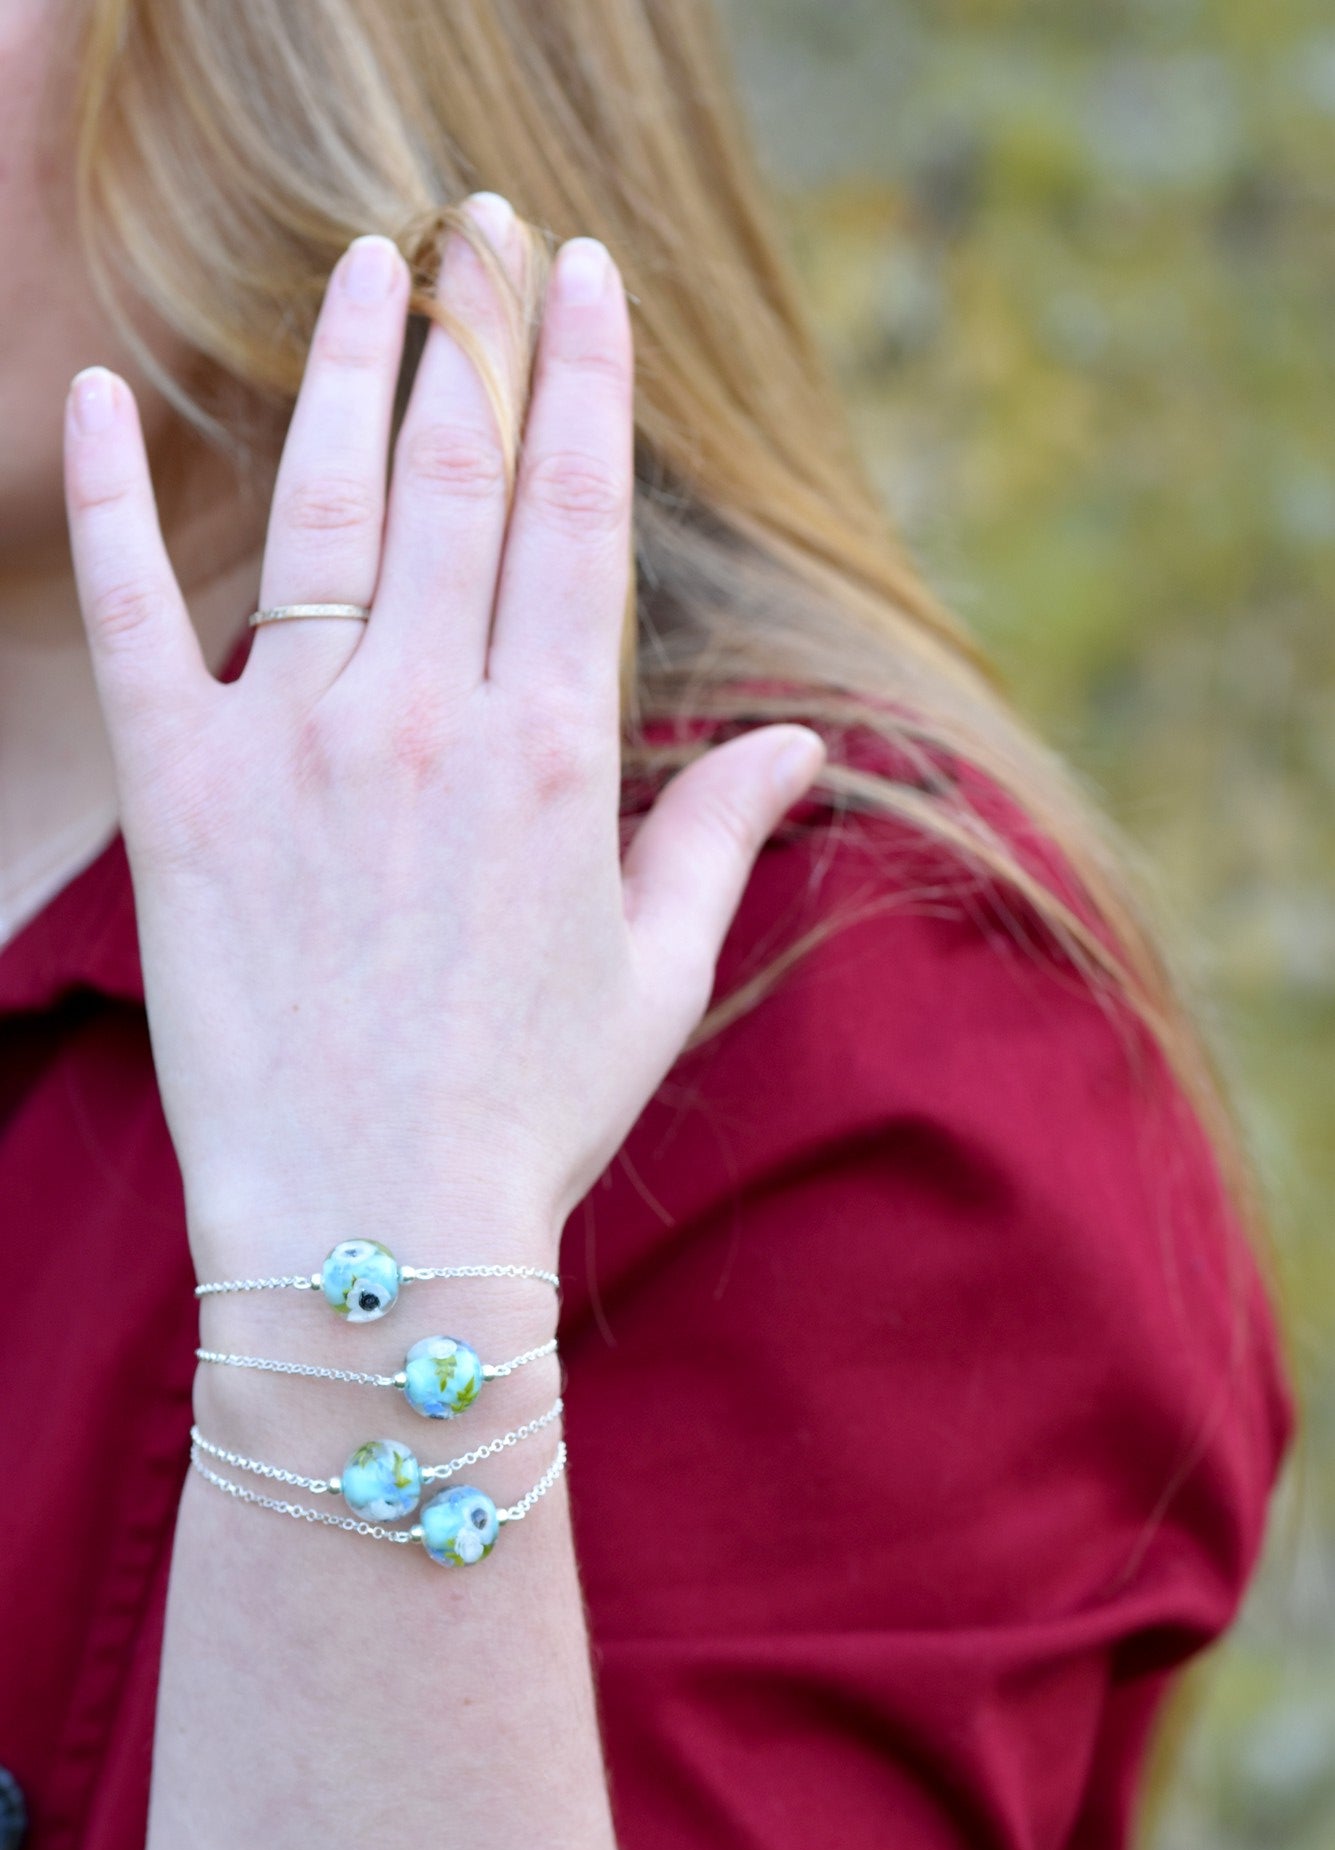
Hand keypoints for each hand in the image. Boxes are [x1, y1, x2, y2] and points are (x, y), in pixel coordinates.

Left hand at [62, 195, 825, 1273]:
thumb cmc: (528, 1112)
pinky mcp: (183, 796)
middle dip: (477, 333)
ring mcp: (301, 746)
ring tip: (366, 262)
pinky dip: (122, 499)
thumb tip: (802, 742)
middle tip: (483, 226)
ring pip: (326, 508)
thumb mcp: (653, 974)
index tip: (587, 281)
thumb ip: (716, 834)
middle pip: (459, 477)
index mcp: (555, 752)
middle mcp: (434, 718)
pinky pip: (141, 616)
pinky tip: (113, 390)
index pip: (576, 516)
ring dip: (345, 368)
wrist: (374, 1229)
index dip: (585, 382)